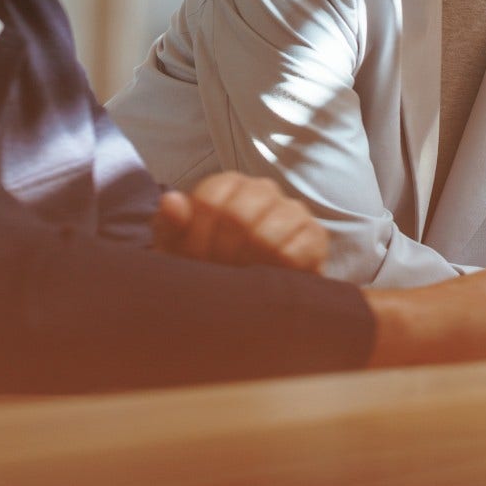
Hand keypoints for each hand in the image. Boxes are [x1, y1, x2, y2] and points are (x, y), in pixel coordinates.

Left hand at [152, 172, 327, 274]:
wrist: (242, 300)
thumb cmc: (206, 268)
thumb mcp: (177, 250)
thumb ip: (170, 225)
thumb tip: (171, 200)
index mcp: (227, 185)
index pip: (210, 200)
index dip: (197, 238)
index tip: (196, 260)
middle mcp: (262, 189)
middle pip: (237, 216)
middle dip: (221, 254)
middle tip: (219, 274)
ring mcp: (292, 210)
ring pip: (265, 234)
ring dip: (248, 264)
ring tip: (242, 277)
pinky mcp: (314, 235)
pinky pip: (297, 249)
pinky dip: (279, 268)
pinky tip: (270, 276)